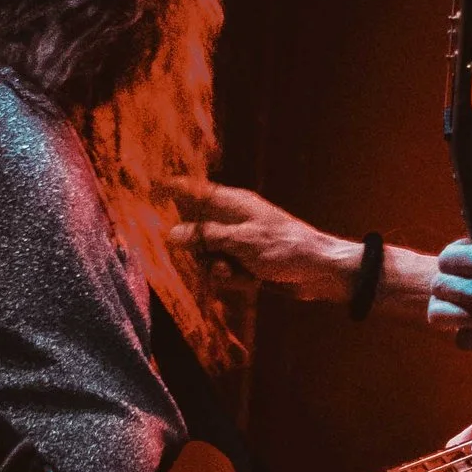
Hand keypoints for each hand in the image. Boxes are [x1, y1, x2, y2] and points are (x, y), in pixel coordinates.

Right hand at [167, 179, 357, 301]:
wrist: (320, 272)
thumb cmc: (287, 248)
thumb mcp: (243, 241)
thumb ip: (207, 237)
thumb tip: (172, 234)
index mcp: (234, 204)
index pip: (197, 191)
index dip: (174, 189)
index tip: (151, 188)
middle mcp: (234, 221)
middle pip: (196, 232)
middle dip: (200, 251)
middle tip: (216, 261)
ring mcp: (240, 243)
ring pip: (207, 256)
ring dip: (217, 269)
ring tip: (237, 274)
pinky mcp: (246, 263)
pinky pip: (223, 272)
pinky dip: (233, 280)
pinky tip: (251, 282)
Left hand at [428, 169, 471, 353]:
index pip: (446, 257)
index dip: (456, 254)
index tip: (470, 255)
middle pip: (439, 285)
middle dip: (451, 279)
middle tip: (469, 278)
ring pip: (440, 315)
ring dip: (449, 306)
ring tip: (466, 300)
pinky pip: (461, 340)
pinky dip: (467, 331)